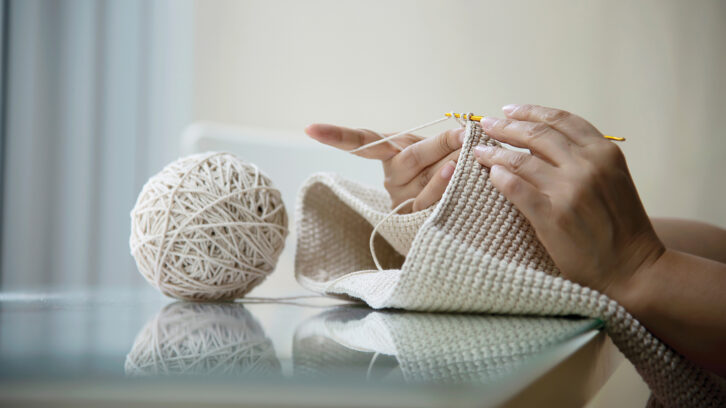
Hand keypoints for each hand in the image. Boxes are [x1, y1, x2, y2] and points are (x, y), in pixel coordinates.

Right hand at [305, 124, 463, 211]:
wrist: (455, 210)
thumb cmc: (446, 169)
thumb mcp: (441, 149)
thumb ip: (447, 141)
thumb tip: (466, 132)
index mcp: (390, 155)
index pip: (362, 143)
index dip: (336, 136)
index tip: (309, 128)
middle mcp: (392, 179)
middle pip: (409, 158)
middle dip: (438, 144)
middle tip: (463, 133)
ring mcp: (402, 201)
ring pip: (423, 180)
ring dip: (450, 164)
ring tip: (467, 153)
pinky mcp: (415, 221)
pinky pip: (430, 203)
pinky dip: (446, 186)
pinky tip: (458, 175)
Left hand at [473, 104, 664, 296]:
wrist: (633, 268)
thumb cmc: (621, 226)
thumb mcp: (610, 179)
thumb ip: (581, 159)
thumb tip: (536, 144)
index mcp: (604, 152)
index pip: (560, 120)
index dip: (530, 112)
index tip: (509, 110)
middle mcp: (587, 165)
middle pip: (536, 135)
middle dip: (505, 127)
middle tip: (485, 125)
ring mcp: (569, 190)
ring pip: (520, 160)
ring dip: (494, 153)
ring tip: (479, 151)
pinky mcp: (553, 215)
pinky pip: (516, 189)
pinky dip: (499, 178)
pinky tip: (489, 175)